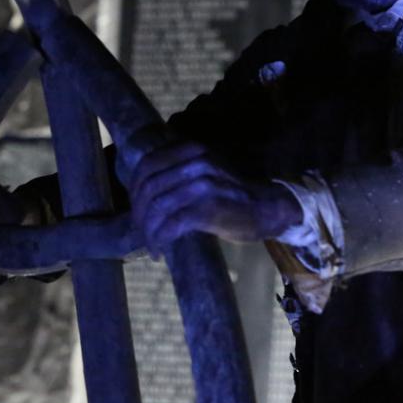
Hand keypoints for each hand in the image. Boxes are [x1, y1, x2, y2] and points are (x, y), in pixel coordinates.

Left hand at [129, 139, 301, 256]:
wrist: (267, 208)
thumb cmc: (233, 195)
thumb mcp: (204, 173)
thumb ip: (177, 173)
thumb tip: (142, 193)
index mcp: (191, 151)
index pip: (148, 165)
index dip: (135, 189)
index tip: (137, 210)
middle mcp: (194, 163)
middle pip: (149, 187)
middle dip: (140, 214)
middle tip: (141, 233)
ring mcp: (201, 184)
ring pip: (158, 207)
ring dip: (148, 231)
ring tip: (151, 245)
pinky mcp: (207, 208)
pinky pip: (172, 224)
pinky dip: (160, 239)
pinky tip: (159, 251)